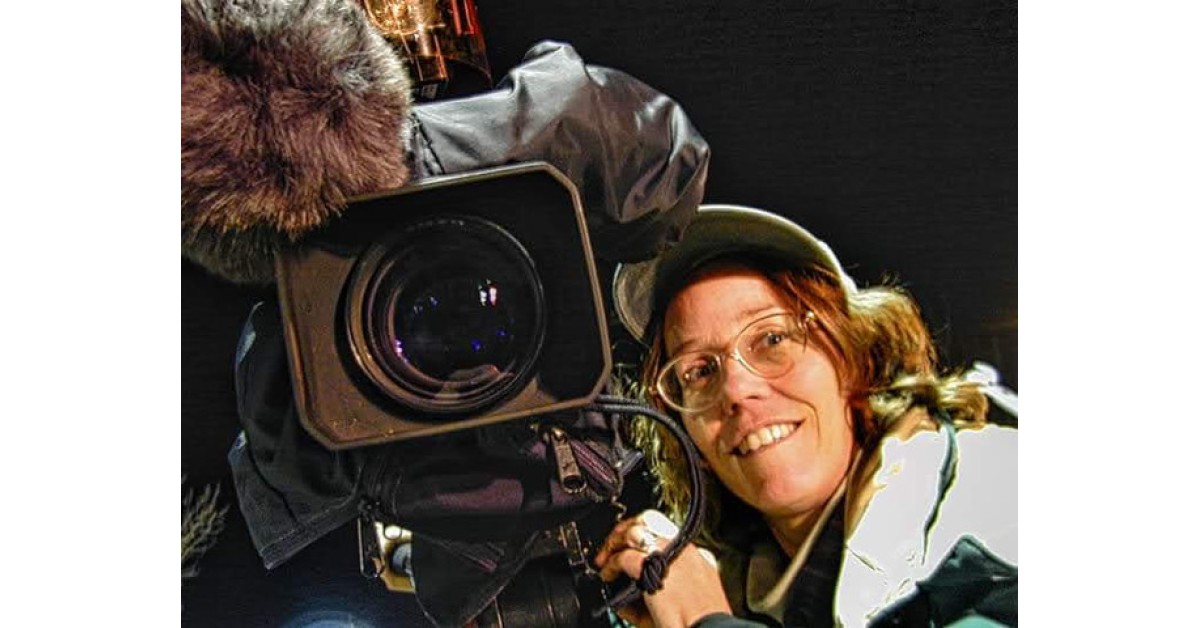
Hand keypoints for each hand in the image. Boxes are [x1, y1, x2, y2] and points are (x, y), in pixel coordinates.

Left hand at [593, 510, 731, 627]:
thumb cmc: (697, 624)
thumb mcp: (680, 607)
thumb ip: (653, 599)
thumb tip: (624, 601)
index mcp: (696, 557)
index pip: (666, 530)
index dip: (645, 536)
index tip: (633, 547)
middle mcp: (683, 549)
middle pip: (649, 521)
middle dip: (625, 530)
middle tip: (612, 545)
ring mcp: (669, 553)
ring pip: (635, 531)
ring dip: (615, 543)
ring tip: (605, 559)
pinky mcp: (654, 565)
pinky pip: (624, 556)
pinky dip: (612, 565)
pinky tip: (607, 575)